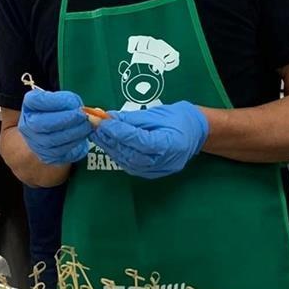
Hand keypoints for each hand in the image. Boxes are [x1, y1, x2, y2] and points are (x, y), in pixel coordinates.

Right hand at [18, 88, 92, 165]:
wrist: (53, 133)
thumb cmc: (59, 112)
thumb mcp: (62, 100)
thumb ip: (68, 101)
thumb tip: (78, 109)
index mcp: (29, 106)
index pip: (36, 101)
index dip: (55, 101)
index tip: (73, 101)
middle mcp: (27, 125)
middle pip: (42, 123)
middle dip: (66, 119)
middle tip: (82, 116)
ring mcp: (35, 142)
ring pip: (52, 140)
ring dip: (73, 132)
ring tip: (86, 126)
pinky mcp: (46, 156)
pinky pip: (60, 151)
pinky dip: (74, 143)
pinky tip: (82, 136)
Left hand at [93, 102, 208, 178]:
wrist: (194, 133)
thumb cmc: (177, 119)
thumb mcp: (156, 114)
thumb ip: (131, 119)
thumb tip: (108, 118)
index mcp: (169, 144)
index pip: (139, 140)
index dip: (118, 132)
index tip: (102, 122)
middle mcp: (163, 161)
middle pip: (130, 153)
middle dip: (110, 140)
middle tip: (95, 128)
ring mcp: (157, 170)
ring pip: (128, 162)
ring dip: (110, 148)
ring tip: (98, 135)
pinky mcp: (151, 174)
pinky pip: (130, 166)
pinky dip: (118, 155)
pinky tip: (109, 145)